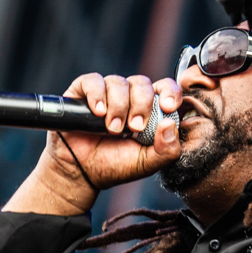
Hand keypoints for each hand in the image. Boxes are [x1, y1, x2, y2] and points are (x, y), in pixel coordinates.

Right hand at [3, 75, 182, 215]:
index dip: (170, 92)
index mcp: (150, 110)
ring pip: (119, 82)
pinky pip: (93, 81)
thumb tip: (170, 124)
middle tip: (134, 128)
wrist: (81, 171)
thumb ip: (167, 150)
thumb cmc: (115, 165)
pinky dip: (97, 95)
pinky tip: (98, 112)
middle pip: (142, 83)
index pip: (166, 88)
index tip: (168, 107)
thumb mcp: (147, 163)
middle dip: (141, 105)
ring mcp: (107, 92)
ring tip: (112, 129)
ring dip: (118, 106)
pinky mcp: (83, 91)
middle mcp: (130, 97)